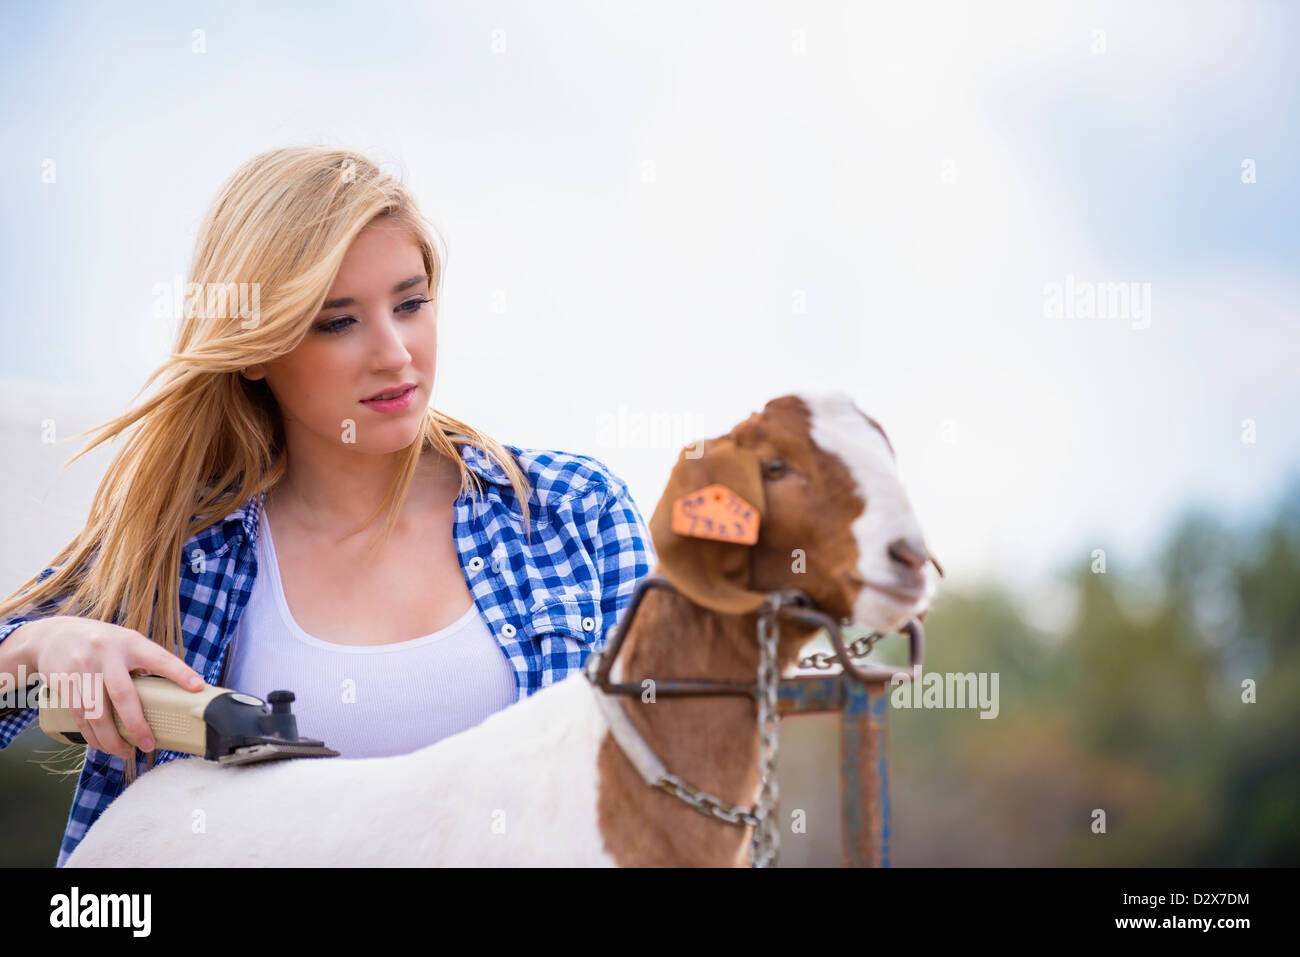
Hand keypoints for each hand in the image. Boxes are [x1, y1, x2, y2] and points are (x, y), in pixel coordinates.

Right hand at [29, 616, 206, 762]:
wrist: (52, 635)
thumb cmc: (102, 643)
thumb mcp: (126, 643)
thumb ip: (145, 664)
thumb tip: (175, 693)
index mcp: (130, 643)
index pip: (159, 658)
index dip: (179, 673)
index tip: (198, 687)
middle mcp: (107, 654)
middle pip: (123, 695)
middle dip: (137, 725)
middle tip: (149, 745)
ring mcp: (83, 668)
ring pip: (97, 713)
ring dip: (111, 739)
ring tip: (125, 752)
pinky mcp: (65, 683)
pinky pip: (80, 716)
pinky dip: (92, 735)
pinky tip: (102, 745)